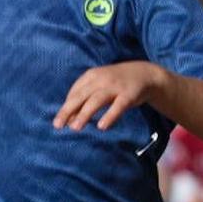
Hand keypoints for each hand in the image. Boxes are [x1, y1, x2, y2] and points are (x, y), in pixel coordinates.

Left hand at [55, 62, 169, 132]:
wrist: (145, 74)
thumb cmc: (115, 83)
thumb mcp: (98, 85)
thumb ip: (84, 99)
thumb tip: (68, 120)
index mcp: (90, 76)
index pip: (74, 93)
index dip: (66, 107)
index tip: (59, 122)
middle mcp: (101, 79)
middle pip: (81, 96)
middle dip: (68, 110)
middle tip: (57, 125)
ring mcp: (115, 86)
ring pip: (97, 100)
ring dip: (85, 114)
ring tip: (75, 128)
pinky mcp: (129, 95)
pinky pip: (118, 106)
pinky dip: (110, 116)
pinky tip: (102, 127)